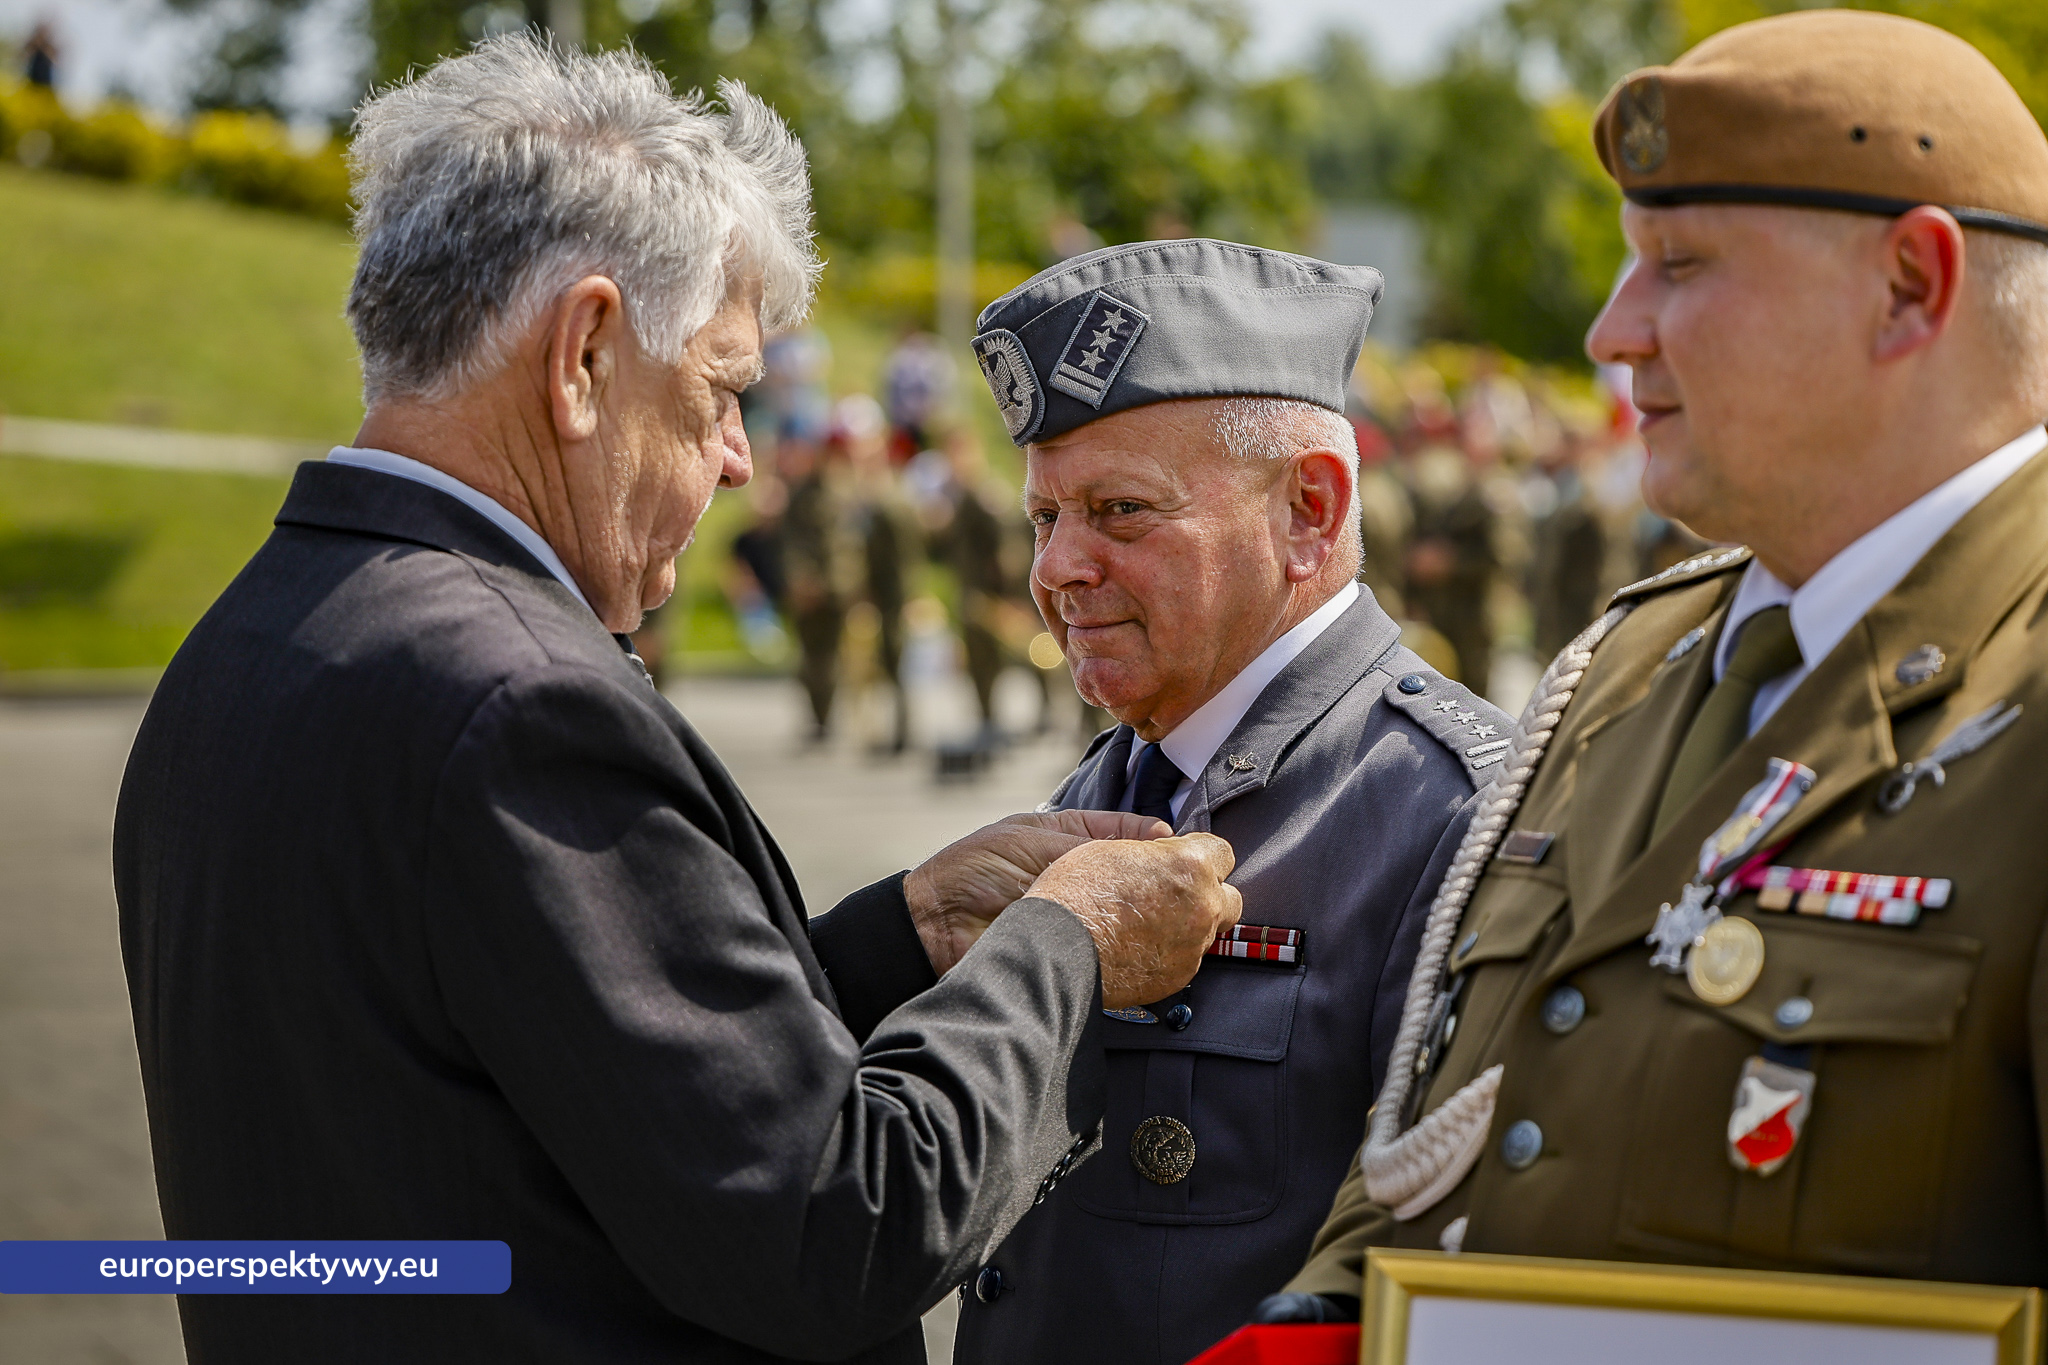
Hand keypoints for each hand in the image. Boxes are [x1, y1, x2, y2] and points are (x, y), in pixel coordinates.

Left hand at [904, 810, 1173, 973]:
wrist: (933, 927)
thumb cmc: (973, 871)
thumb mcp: (1034, 842)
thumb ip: (1092, 843)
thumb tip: (1158, 838)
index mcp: (1077, 841)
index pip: (1134, 838)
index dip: (1162, 844)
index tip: (1187, 851)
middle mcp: (1087, 881)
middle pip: (1141, 880)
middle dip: (1165, 883)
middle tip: (1190, 887)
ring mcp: (1086, 919)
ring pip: (1137, 918)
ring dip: (1156, 916)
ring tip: (1177, 914)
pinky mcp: (1080, 955)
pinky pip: (1118, 952)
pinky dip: (1135, 949)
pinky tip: (1152, 944)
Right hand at [1028, 833, 1240, 1007]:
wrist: (1058, 951)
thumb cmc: (1077, 894)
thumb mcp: (1112, 849)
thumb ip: (1152, 851)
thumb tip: (1164, 851)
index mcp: (1190, 865)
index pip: (1222, 852)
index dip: (1199, 855)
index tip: (1181, 860)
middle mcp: (1203, 906)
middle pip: (1229, 897)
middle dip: (1207, 894)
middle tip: (1174, 894)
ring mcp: (1193, 945)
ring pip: (1206, 931)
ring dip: (1187, 925)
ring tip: (1147, 924)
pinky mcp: (1178, 976)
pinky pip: (1185, 959)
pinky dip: (1169, 952)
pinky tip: (1137, 947)